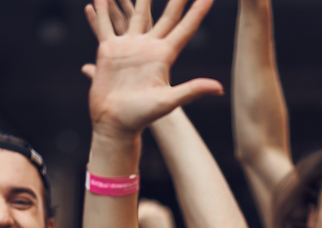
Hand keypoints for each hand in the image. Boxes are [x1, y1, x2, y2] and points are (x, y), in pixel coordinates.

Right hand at [85, 0, 222, 139]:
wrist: (115, 123)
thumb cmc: (142, 116)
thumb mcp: (168, 102)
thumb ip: (192, 91)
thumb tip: (219, 88)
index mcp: (164, 55)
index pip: (185, 27)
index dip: (198, 11)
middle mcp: (149, 47)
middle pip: (166, 15)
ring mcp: (129, 46)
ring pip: (135, 13)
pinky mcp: (109, 50)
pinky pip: (105, 24)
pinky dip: (102, 10)